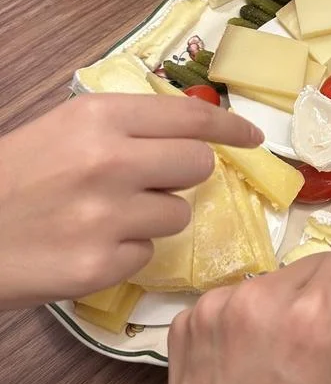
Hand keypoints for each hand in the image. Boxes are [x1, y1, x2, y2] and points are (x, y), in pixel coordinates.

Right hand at [0, 94, 261, 305]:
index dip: (231, 126)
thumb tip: (193, 132)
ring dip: (154, 217)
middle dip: (184, 174)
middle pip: (198, 165)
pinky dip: (127, 253)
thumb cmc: (12, 176)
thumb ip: (126, 127)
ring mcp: (109, 216)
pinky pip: (148, 256)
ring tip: (104, 217)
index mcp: (99, 117)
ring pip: (178, 215)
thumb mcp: (64, 129)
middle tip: (152, 181)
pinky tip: (88, 246)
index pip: (192, 117)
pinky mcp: (103, 265)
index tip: (253, 136)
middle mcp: (111, 161)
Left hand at [156, 232, 330, 383]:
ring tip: (290, 349)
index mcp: (314, 318)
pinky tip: (253, 357)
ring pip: (273, 279)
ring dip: (290, 298)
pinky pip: (235, 298)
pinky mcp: (186, 320)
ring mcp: (216, 307)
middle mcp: (261, 299)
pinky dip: (252, 315)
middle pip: (312, 264)